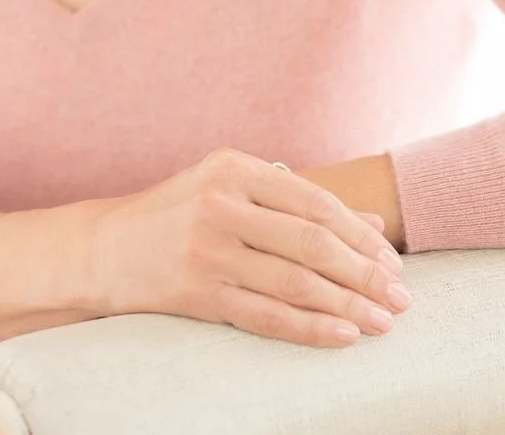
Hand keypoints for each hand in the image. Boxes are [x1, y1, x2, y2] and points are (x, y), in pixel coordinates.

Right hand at [84, 147, 410, 346]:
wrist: (102, 250)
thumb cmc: (179, 215)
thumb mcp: (234, 191)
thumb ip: (298, 203)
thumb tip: (373, 224)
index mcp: (235, 168)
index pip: (316, 203)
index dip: (361, 236)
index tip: (393, 261)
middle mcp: (221, 204)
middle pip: (312, 243)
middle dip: (365, 274)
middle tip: (401, 297)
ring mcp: (206, 249)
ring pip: (295, 282)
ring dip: (347, 305)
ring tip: (383, 322)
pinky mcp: (194, 291)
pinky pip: (265, 315)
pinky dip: (309, 327)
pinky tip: (342, 336)